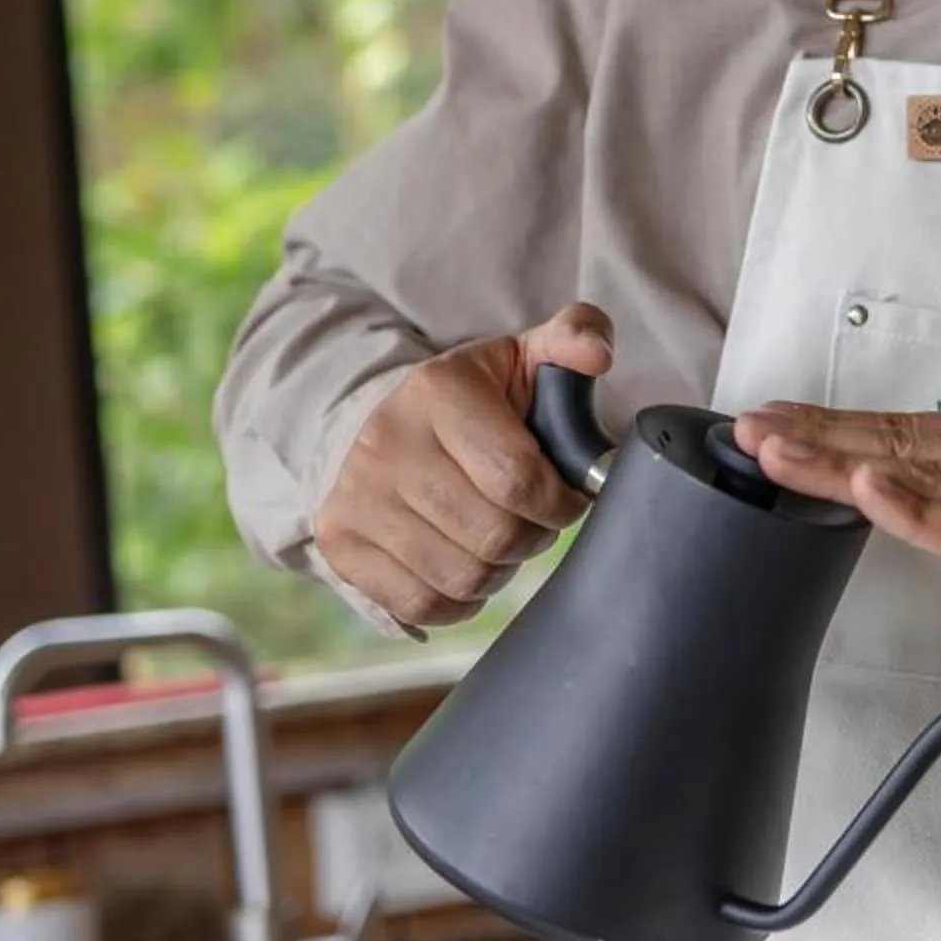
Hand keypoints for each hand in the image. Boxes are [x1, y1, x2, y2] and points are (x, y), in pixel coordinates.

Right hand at [315, 303, 613, 629]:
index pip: (517, 478)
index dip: (561, 502)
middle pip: (493, 534)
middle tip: (537, 521)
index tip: (570, 497)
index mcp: (439, 390)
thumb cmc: (479, 397)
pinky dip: (460, 600)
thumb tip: (599, 354)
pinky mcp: (341, 543)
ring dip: (500, 569)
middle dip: (534, 536)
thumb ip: (576, 338)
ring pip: (462, 577)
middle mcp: (386, 442)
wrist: (390, 422)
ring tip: (503, 540)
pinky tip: (469, 565)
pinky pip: (421, 603)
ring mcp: (356, 496)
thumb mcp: (525, 356)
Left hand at [727, 403, 940, 703]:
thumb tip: (885, 485)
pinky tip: (867, 492)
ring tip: (779, 452)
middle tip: (748, 427)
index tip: (770, 419)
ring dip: (840, 464)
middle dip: (818, 435)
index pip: (904, 427)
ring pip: (920, 477)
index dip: (832, 423)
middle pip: (900, 443)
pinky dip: (913, 510)